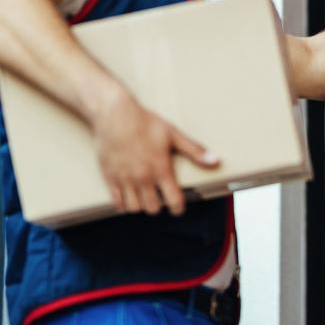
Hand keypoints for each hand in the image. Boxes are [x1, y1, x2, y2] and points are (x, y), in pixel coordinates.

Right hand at [90, 90, 220, 216]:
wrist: (115, 115)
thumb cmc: (145, 123)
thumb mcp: (173, 134)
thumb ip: (194, 150)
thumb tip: (215, 160)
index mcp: (160, 169)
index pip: (173, 200)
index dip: (178, 208)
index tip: (179, 208)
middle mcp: (143, 177)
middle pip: (152, 208)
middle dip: (159, 206)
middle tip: (160, 198)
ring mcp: (125, 179)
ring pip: (134, 208)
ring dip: (141, 206)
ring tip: (145, 197)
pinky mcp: (110, 177)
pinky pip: (117, 202)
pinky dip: (123, 204)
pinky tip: (128, 196)